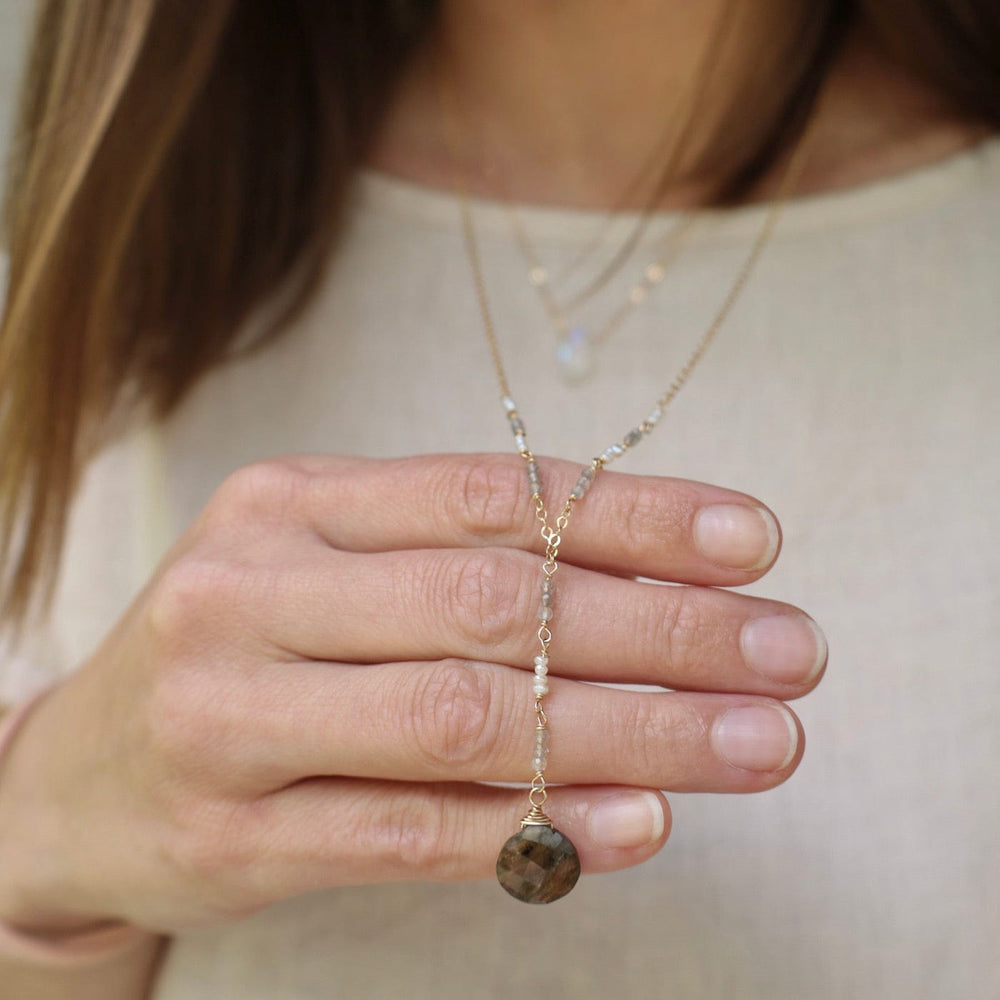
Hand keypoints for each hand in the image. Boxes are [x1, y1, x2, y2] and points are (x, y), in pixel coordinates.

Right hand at [0, 453, 824, 932]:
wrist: (73, 777)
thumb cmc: (239, 650)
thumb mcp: (325, 570)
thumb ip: (455, 562)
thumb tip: (645, 578)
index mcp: (289, 504)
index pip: (488, 493)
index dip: (630, 514)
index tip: (752, 539)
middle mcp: (252, 593)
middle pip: (492, 603)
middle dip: (662, 627)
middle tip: (790, 649)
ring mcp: (232, 719)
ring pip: (464, 718)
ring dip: (635, 730)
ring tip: (760, 740)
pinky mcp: (233, 839)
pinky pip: (409, 831)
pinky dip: (538, 826)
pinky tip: (645, 821)